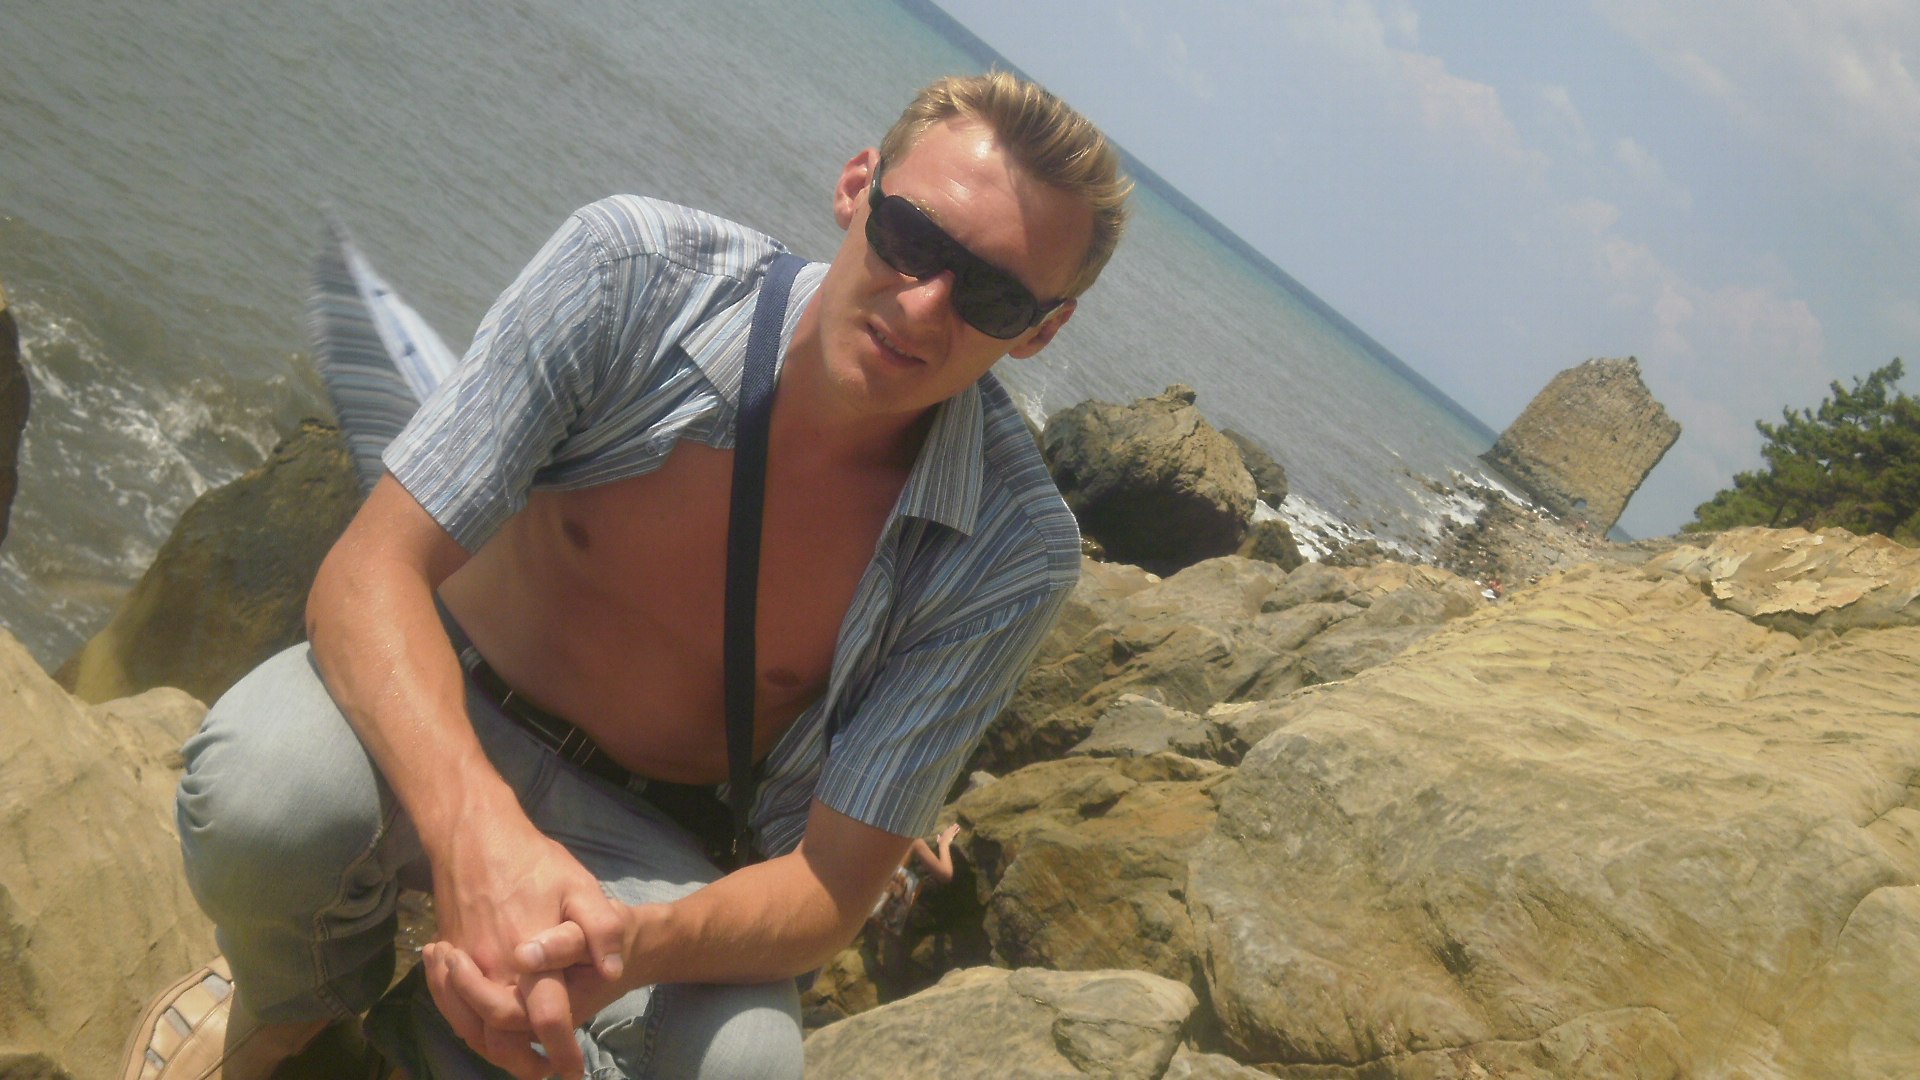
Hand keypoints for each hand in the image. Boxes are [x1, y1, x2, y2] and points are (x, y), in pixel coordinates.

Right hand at [421, 807, 626, 1078]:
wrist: (473, 837)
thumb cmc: (534, 862)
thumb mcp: (580, 885)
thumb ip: (600, 928)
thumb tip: (612, 970)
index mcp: (528, 956)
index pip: (545, 1016)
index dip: (560, 1049)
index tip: (572, 1072)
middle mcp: (491, 968)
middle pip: (502, 1034)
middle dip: (524, 1061)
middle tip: (549, 1072)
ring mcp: (465, 965)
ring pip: (473, 1026)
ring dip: (496, 1050)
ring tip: (524, 1063)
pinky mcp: (451, 957)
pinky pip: (453, 1006)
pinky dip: (469, 1025)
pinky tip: (490, 1027)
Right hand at [936, 823, 960, 846]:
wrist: (943, 844)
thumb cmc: (940, 843)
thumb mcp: (938, 840)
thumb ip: (938, 837)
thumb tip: (938, 835)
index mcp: (944, 833)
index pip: (947, 830)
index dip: (949, 828)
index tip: (951, 826)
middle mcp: (947, 832)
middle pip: (951, 828)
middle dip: (953, 826)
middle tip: (956, 823)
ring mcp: (950, 833)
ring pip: (953, 829)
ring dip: (955, 827)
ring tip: (958, 825)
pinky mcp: (952, 835)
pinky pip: (955, 832)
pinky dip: (957, 830)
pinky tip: (959, 828)